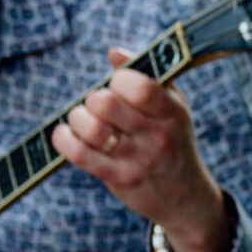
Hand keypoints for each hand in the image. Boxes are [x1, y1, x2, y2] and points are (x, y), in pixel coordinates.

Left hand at [52, 49, 230, 251]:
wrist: (186, 199)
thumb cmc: (174, 142)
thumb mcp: (173, 108)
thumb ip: (147, 77)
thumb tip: (114, 52)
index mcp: (172, 113)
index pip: (139, 87)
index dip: (118, 79)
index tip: (118, 85)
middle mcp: (158, 137)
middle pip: (105, 103)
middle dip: (93, 99)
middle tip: (98, 107)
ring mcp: (139, 160)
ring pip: (90, 128)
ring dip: (78, 118)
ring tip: (83, 121)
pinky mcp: (120, 180)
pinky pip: (79, 154)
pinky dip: (64, 139)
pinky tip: (67, 135)